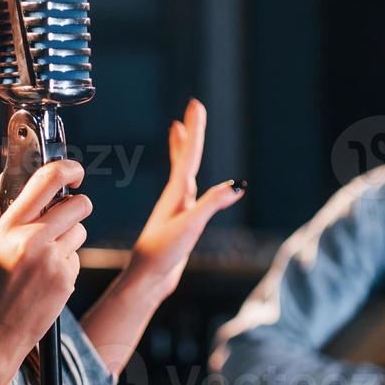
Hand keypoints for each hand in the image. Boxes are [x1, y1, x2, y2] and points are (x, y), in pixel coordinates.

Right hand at [0, 159, 90, 378]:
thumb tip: (10, 170)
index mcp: (9, 226)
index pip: (46, 180)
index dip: (67, 167)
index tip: (74, 170)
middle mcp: (32, 240)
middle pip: (78, 204)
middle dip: (76, 206)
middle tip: (63, 215)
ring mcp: (52, 261)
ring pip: (80, 230)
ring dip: (69, 238)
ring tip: (44, 257)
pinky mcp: (67, 279)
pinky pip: (77, 256)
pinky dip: (66, 262)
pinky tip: (46, 278)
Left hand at [123, 98, 245, 301]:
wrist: (148, 278)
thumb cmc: (163, 253)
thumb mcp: (190, 227)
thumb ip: (211, 205)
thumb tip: (236, 186)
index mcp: (177, 193)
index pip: (188, 154)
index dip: (194, 130)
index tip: (195, 105)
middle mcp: (176, 196)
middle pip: (185, 157)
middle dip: (190, 133)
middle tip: (192, 109)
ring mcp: (178, 208)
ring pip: (184, 171)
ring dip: (184, 150)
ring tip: (180, 132)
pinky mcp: (181, 221)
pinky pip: (190, 191)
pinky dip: (193, 178)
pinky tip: (195, 183)